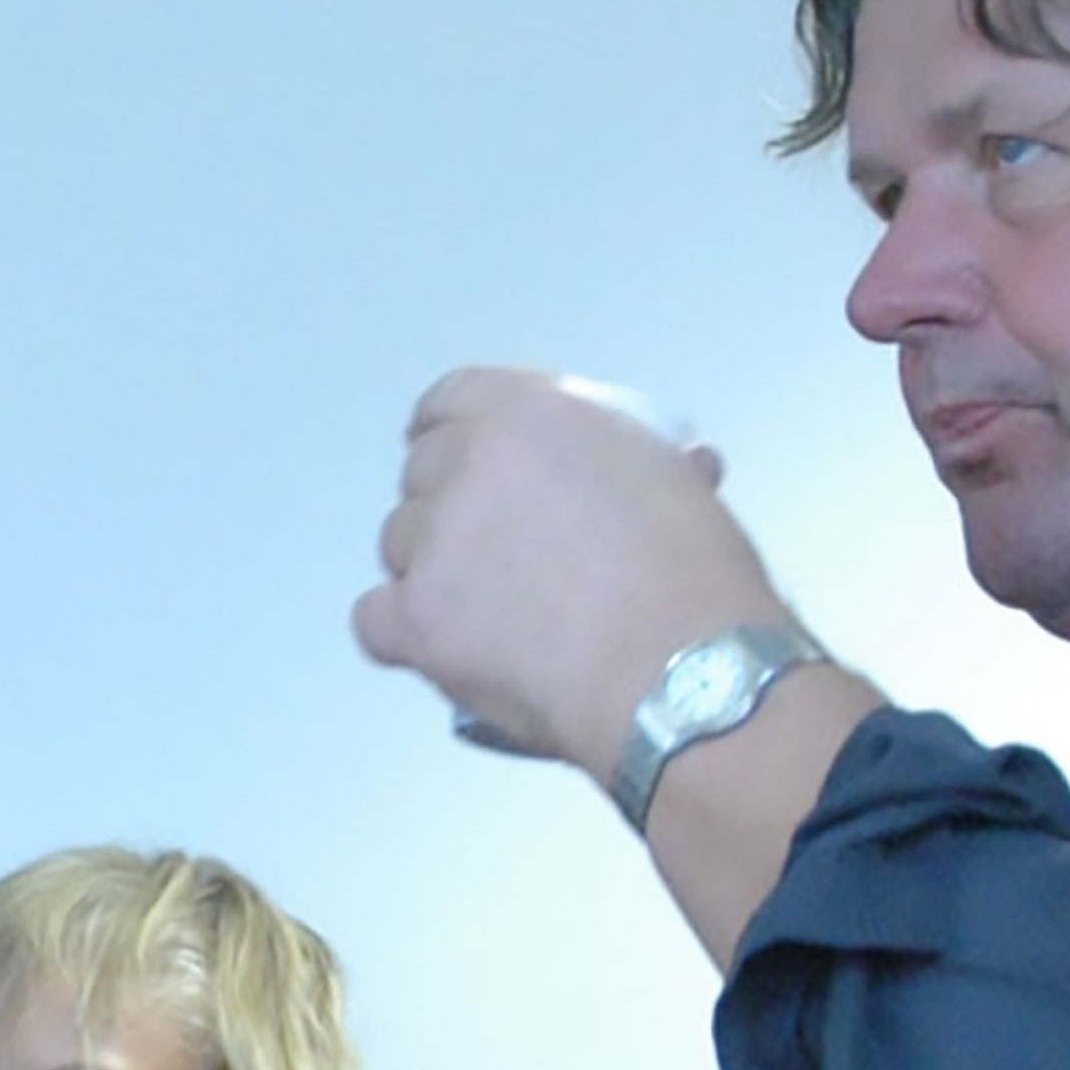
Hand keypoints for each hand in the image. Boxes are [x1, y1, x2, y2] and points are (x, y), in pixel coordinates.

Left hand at [353, 370, 786, 779]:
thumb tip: (659, 473)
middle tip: (492, 553)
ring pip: (398, 544)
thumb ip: (622, 464)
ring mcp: (434, 542)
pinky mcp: (415, 619)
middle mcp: (468, 464)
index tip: (459, 458)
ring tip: (488, 614)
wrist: (680, 670)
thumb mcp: (670, 480)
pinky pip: (374, 619)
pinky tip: (443, 650)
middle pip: (421, 474)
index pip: (453, 400)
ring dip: (430, 570)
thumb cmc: (695, 578)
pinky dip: (402, 634)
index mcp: (532, 414)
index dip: (451, 431)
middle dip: (448, 508)